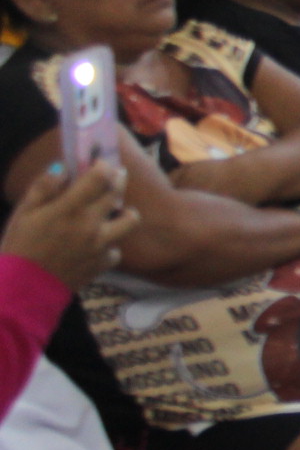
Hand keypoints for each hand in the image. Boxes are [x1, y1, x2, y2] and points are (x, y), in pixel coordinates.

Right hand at [2, 159, 133, 287]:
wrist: (25, 287)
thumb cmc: (20, 246)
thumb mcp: (24, 212)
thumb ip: (44, 187)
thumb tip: (63, 167)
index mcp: (69, 208)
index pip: (99, 177)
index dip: (104, 165)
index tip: (101, 162)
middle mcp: (90, 224)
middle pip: (117, 193)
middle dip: (118, 179)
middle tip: (115, 175)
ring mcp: (101, 244)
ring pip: (130, 220)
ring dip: (124, 212)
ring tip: (115, 211)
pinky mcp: (104, 263)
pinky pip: (117, 247)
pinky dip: (110, 243)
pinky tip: (97, 243)